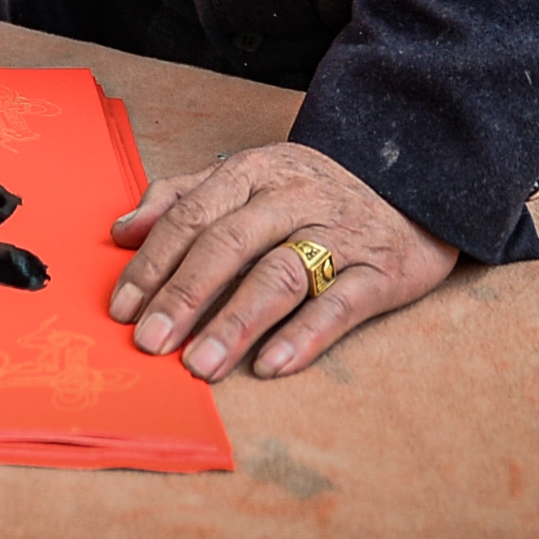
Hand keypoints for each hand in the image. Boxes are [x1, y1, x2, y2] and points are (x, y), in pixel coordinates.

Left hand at [108, 141, 456, 380]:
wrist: (415, 178)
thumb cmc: (316, 188)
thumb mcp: (250, 176)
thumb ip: (185, 197)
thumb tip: (123, 230)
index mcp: (254, 173)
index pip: (192, 215)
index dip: (153, 263)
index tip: (122, 308)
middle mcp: (293, 198)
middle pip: (228, 245)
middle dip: (184, 296)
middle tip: (151, 342)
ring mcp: (337, 234)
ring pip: (279, 275)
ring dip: (236, 323)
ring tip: (200, 365)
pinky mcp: (380, 271)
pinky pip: (339, 304)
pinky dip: (304, 335)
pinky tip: (271, 364)